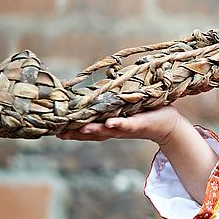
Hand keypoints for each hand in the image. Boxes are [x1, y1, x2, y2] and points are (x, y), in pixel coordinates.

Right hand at [56, 105, 181, 145]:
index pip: (84, 126)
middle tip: (58, 132)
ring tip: (80, 129)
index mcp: (106, 123)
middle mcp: (112, 128)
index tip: (52, 128)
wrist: (167, 124)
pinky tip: (109, 123)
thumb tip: (92, 85)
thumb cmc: (143, 112)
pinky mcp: (139, 124)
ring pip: (106, 130)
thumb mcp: (121, 107)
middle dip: (75, 133)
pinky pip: (127, 125)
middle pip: (90, 132)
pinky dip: (118, 125)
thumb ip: (107, 99)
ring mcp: (125, 127)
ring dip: (93, 130)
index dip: (69, 127)